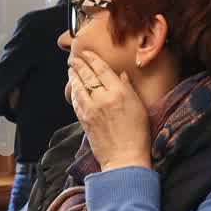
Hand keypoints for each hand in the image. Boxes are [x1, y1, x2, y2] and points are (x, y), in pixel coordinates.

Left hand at [66, 52, 150, 171]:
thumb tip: (121, 75)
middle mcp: (103, 98)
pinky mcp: (84, 120)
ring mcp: (91, 109)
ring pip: (78, 87)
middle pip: (87, 76)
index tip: (86, 53)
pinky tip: (73, 88)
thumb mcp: (139, 107)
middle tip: (74, 58)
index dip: (92, 59)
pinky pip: (76, 101)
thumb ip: (129, 88)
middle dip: (79, 65)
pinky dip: (74, 92)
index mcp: (119, 92)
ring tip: (71, 69)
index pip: (102, 69)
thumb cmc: (138, 135)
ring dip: (73, 76)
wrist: (125, 158)